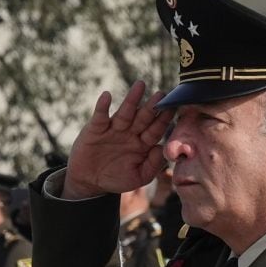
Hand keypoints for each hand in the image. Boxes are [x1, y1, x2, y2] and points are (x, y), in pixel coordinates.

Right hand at [65, 82, 169, 200]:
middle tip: (162, 93)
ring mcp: (113, 129)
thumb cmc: (117, 179)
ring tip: (140, 84)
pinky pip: (100, 116)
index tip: (174, 108)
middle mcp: (130, 133)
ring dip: (132, 99)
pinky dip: (103, 106)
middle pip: (144, 117)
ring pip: (125, 112)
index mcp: (143, 144)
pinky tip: (107, 96)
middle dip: (153, 106)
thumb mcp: (139, 176)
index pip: (156, 130)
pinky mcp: (96, 129)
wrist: (90, 182)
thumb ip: (153, 165)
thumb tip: (162, 149)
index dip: (164, 120)